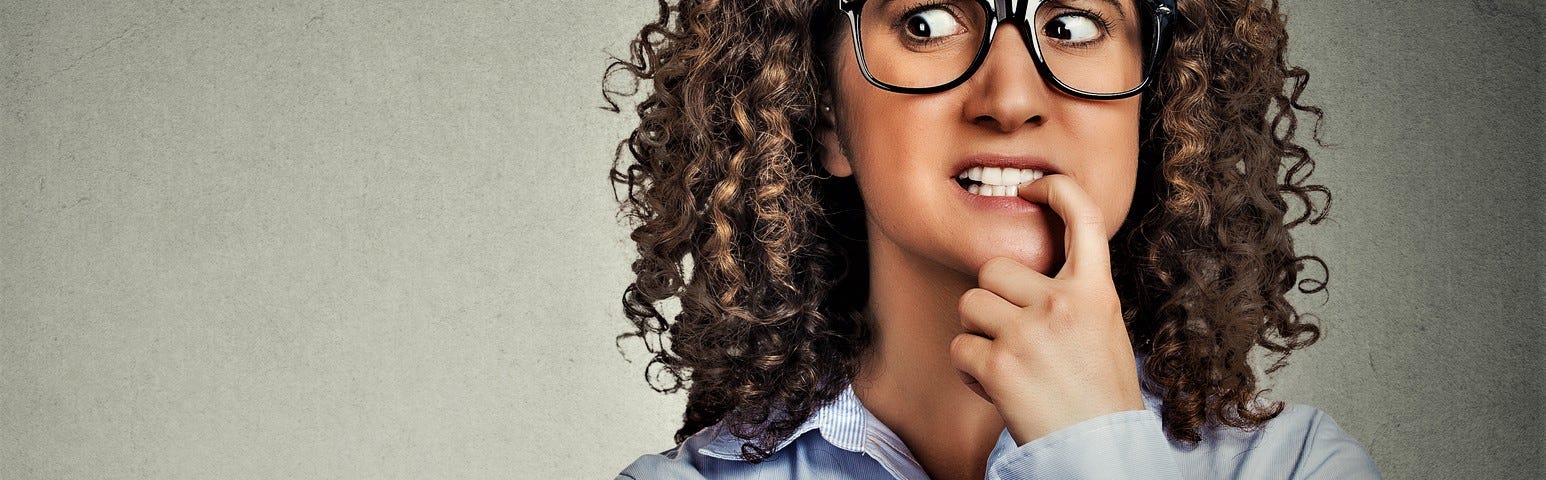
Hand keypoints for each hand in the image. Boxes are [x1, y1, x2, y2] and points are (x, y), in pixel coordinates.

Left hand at [948, 174, 1144, 443]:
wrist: (1100, 452)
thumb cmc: (1100, 395)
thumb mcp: (1105, 330)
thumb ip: (1075, 294)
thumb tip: (1033, 270)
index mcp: (1096, 292)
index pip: (1083, 219)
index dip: (1057, 190)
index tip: (1035, 184)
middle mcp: (1062, 304)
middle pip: (994, 268)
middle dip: (993, 299)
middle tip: (1017, 337)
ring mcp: (1028, 333)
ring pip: (969, 303)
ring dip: (978, 333)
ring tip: (1009, 364)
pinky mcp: (998, 365)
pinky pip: (958, 348)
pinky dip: (970, 371)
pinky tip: (1000, 389)